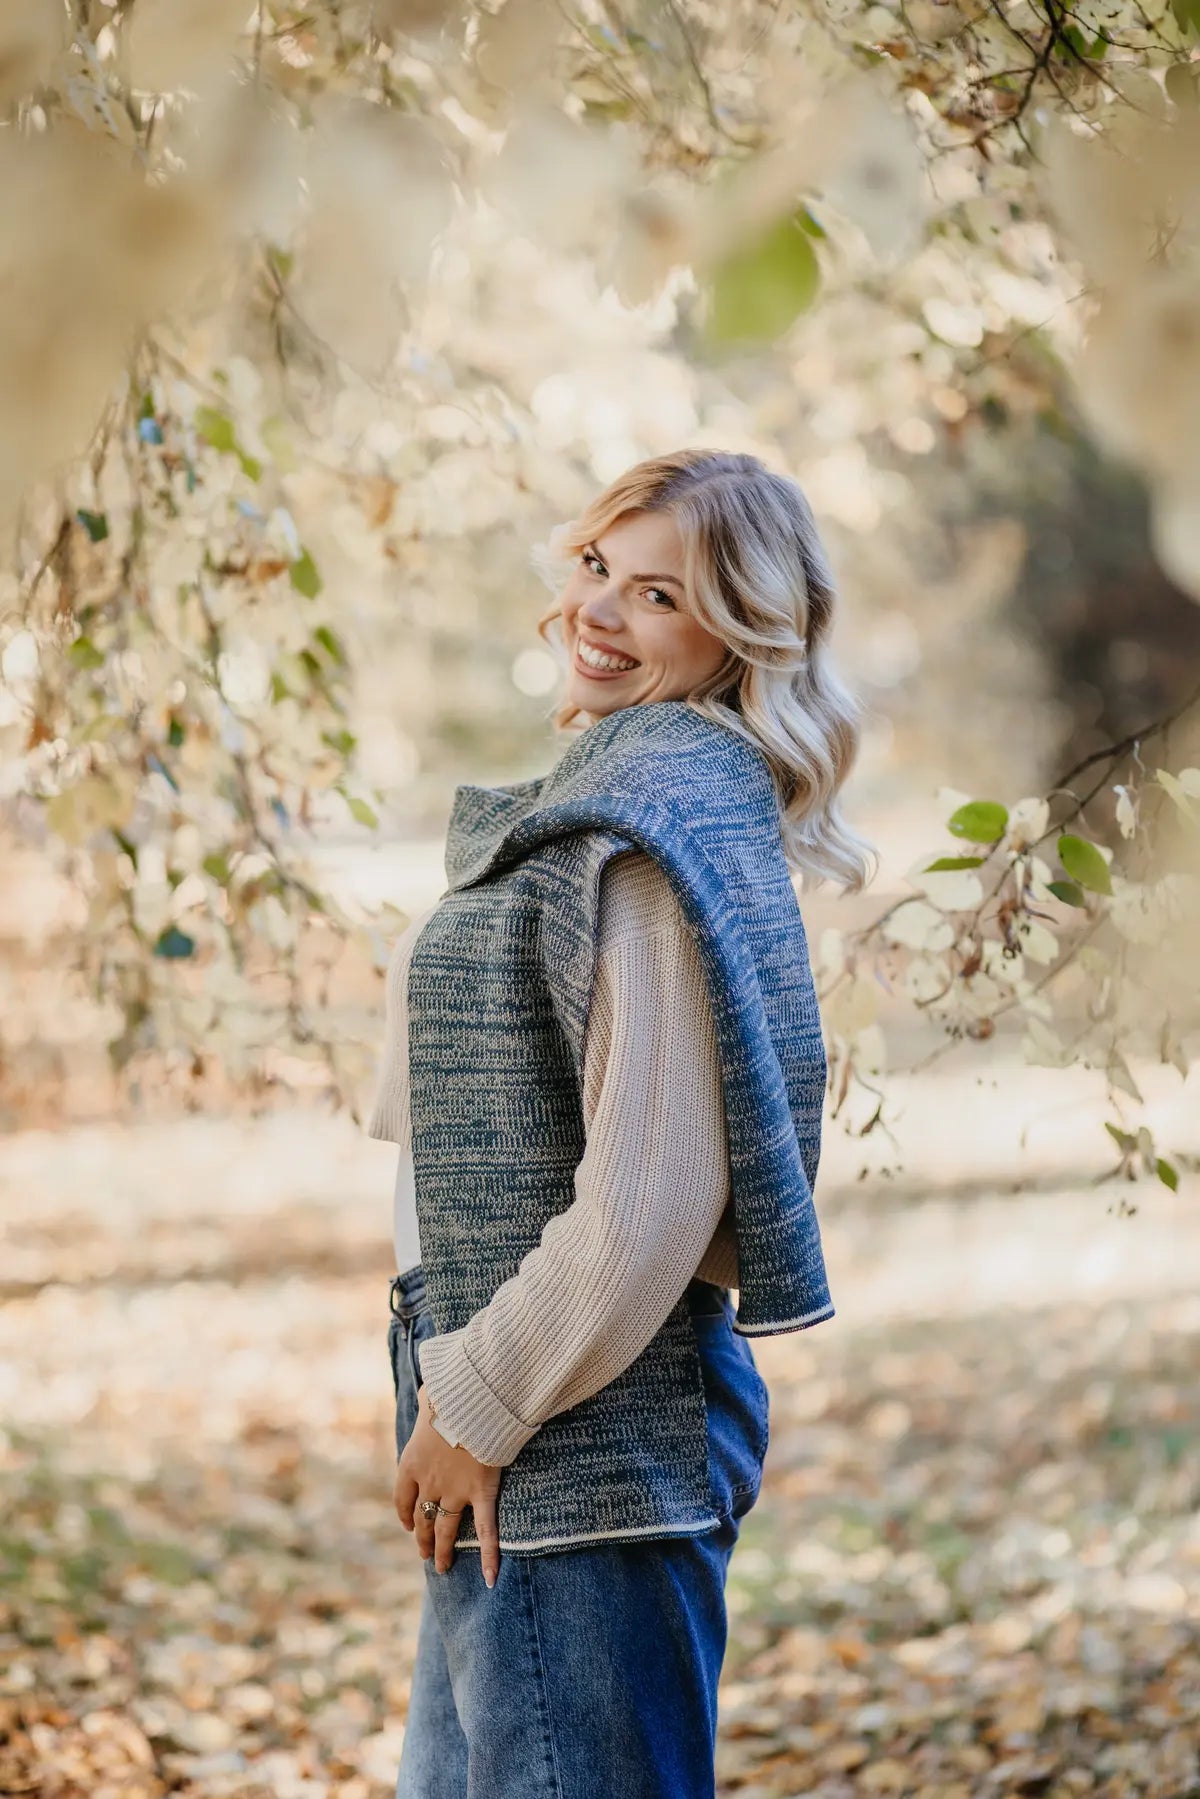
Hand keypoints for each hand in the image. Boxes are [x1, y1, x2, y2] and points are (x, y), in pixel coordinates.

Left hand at [393, 1384, 503, 1584]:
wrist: (472, 1400)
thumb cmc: (451, 1392)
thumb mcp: (430, 1396)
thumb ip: (429, 1403)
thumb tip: (432, 1394)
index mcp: (412, 1461)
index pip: (402, 1497)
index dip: (405, 1514)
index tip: (408, 1525)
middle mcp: (429, 1482)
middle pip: (422, 1518)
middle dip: (421, 1538)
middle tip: (423, 1554)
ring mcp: (455, 1491)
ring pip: (445, 1530)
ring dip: (442, 1551)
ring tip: (442, 1568)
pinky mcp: (482, 1493)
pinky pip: (487, 1530)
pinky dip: (490, 1555)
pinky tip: (491, 1578)